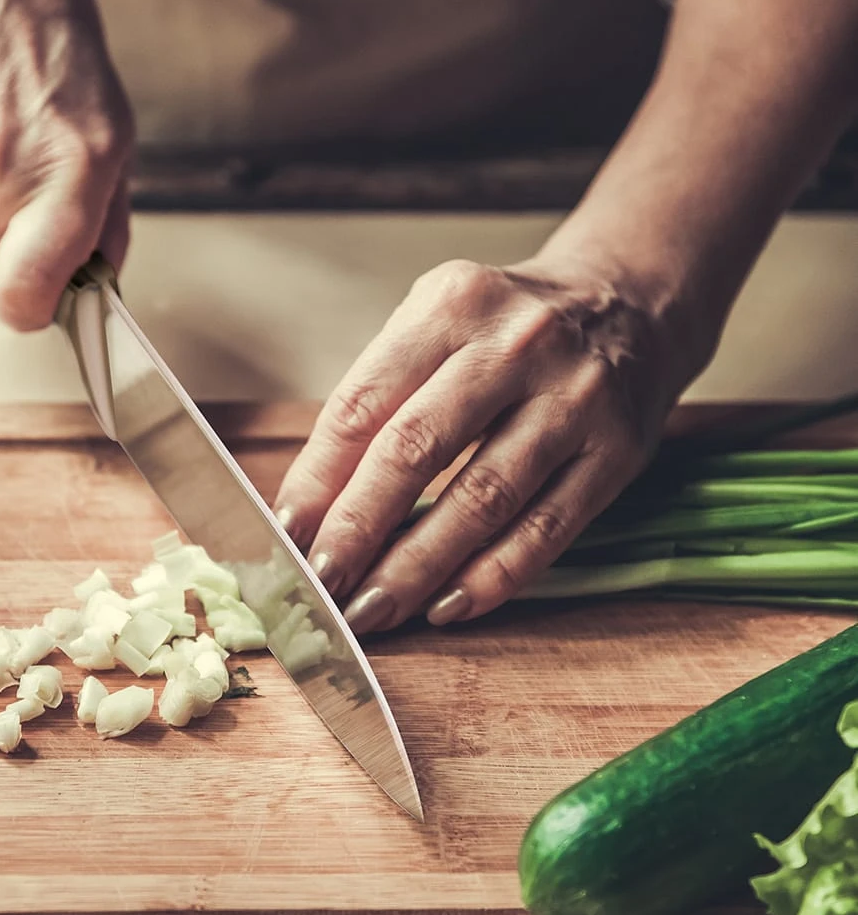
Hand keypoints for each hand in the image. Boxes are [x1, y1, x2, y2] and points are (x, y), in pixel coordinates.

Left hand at [274, 255, 703, 633]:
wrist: (630, 304)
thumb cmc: (503, 331)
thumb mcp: (435, 326)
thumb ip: (377, 399)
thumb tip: (308, 505)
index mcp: (450, 305)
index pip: (363, 404)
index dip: (316, 479)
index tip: (284, 537)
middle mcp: (514, 345)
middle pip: (416, 448)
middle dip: (358, 528)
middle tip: (321, 586)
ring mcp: (573, 397)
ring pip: (482, 497)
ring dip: (418, 566)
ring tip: (374, 610)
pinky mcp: (619, 449)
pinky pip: (547, 528)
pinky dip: (493, 576)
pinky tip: (448, 607)